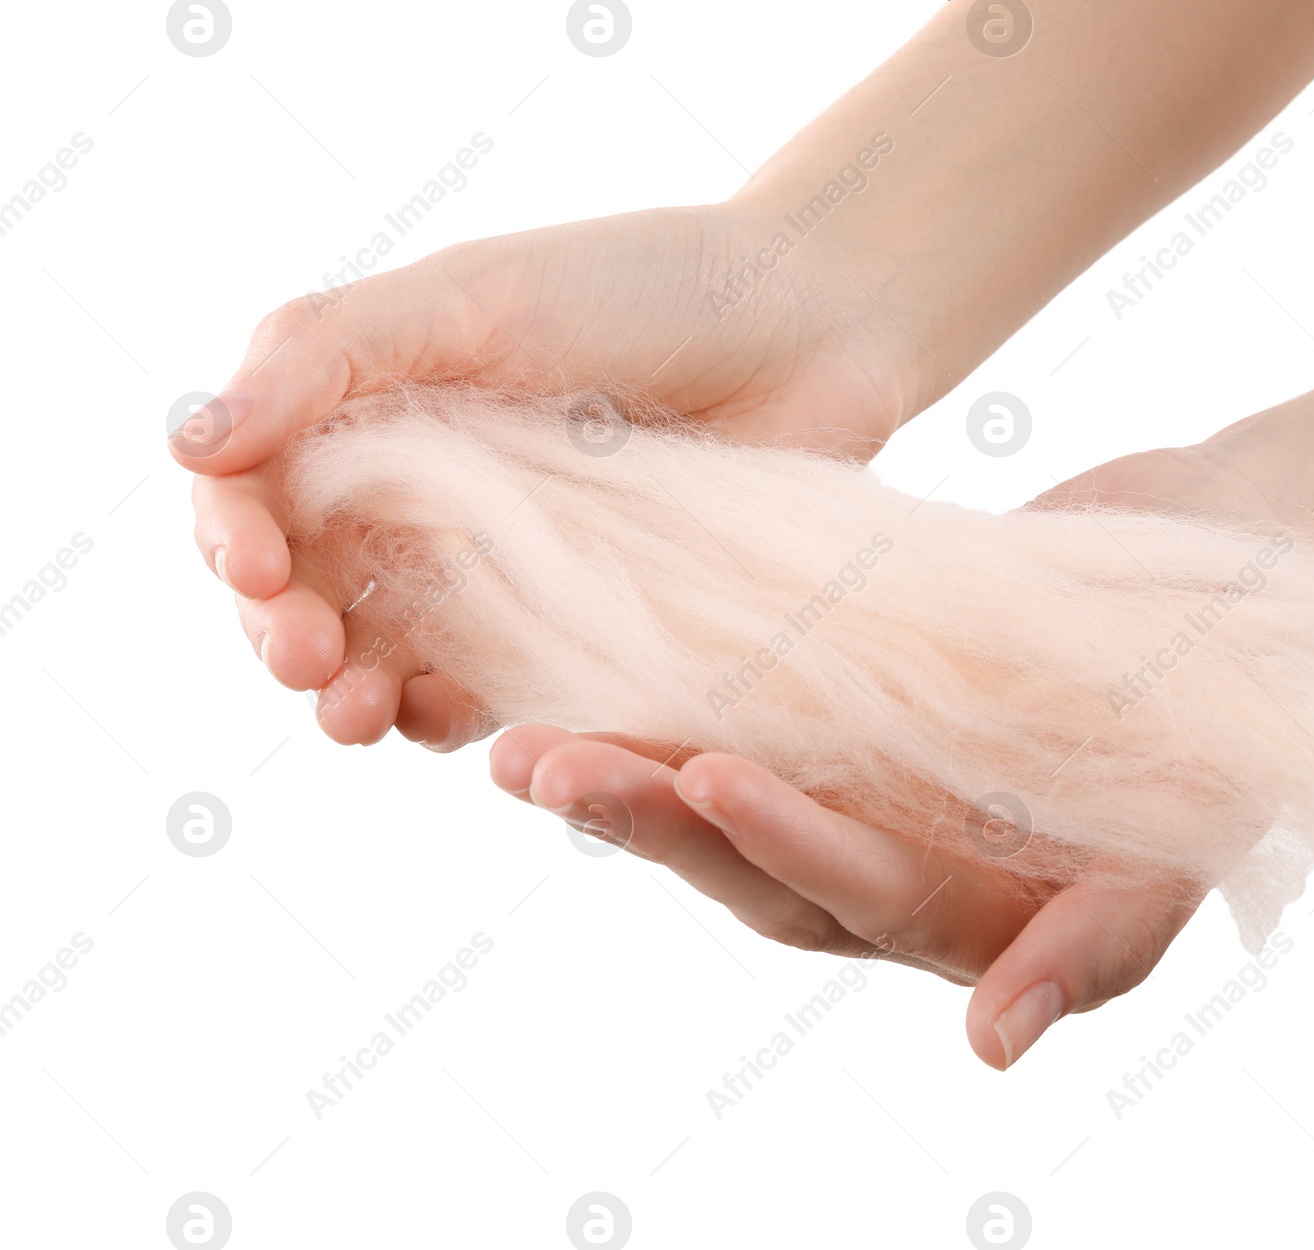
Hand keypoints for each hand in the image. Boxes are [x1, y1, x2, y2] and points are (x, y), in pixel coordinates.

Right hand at [173, 204, 920, 748]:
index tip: (253, 569)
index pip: (255, 499)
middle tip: (304, 660)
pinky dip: (454, 714)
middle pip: (308, 596)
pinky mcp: (573, 632)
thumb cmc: (640, 288)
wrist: (808, 329)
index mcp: (369, 416)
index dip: (233, 541)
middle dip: (283, 635)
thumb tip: (186, 442)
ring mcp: (494, 573)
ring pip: (386, 659)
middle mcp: (418, 502)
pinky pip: (493, 693)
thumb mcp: (471, 298)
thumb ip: (326, 358)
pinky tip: (445, 719)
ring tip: (354, 713)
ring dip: (350, 696)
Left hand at [482, 445, 1272, 1068]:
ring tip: (519, 738)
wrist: (1232, 575)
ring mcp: (867, 786)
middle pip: (754, 859)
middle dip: (651, 818)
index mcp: (974, 914)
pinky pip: (744, 712)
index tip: (709, 777)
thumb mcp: (1197, 844)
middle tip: (541, 764)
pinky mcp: (848, 706)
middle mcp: (899, 863)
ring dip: (629, 768)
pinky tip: (589, 664)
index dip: (785, 843)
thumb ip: (1103, 946)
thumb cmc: (1237, 718)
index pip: (858, 892)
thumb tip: (998, 1049)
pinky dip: (671, 697)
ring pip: (726, 795)